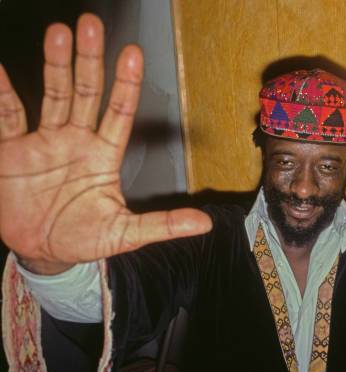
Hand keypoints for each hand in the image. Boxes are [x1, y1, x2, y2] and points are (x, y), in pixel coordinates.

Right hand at [0, 14, 211, 273]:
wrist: (44, 252)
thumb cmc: (87, 238)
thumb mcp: (126, 233)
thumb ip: (163, 224)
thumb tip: (205, 223)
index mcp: (104, 155)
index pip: (119, 112)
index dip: (126, 84)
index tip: (133, 54)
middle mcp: (77, 140)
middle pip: (86, 92)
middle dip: (89, 60)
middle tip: (90, 25)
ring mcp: (45, 142)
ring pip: (53, 95)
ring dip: (55, 65)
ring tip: (59, 33)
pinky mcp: (13, 152)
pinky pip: (8, 117)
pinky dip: (2, 95)